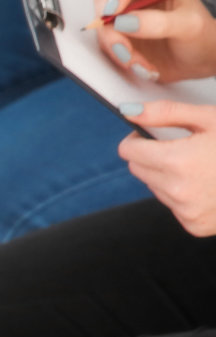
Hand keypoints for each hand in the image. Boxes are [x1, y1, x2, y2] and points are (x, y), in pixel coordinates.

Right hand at [94, 0, 215, 81]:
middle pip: (105, 7)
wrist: (202, 61)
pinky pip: (108, 50)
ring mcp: (127, 22)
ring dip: (118, 51)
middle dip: (109, 30)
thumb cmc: (202, 38)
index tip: (112, 12)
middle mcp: (137, 3)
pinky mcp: (121, 41)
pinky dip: (122, 61)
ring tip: (140, 63)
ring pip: (104, 31)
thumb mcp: (188, 26)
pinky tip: (142, 67)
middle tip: (122, 47)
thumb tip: (125, 22)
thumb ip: (159, 22)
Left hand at [120, 100, 215, 234]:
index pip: (128, 151)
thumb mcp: (210, 119)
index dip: (138, 139)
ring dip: (167, 176)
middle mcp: (178, 191)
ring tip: (200, 167)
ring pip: (154, 188)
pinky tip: (206, 184)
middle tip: (182, 148)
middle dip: (152, 156)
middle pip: (138, 169)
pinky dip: (182, 195)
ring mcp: (187, 211)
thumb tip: (130, 112)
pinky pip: (173, 206)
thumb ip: (165, 113)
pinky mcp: (194, 225)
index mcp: (178, 162)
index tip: (150, 135)